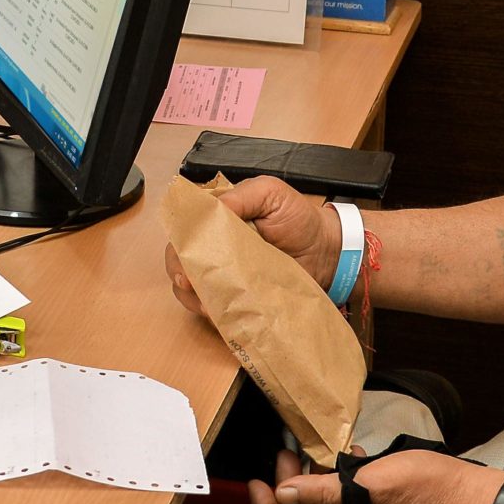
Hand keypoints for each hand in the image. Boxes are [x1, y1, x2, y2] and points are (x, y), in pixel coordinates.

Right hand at [162, 177, 341, 314]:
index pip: (184, 226)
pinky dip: (207, 309)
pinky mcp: (232, 295)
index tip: (183, 256)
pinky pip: (209, 305)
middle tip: (188, 281)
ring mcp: (221, 272)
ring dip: (191, 293)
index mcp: (217, 216)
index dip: (179, 241)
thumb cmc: (298, 219)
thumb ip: (240, 197)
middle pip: (179, 257)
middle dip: (180, 270)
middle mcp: (213, 244)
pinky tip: (214, 310)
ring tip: (204, 300)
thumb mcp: (270, 193)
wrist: (325, 253)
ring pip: (188, 285)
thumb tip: (211, 213)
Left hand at [246, 447, 502, 503]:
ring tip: (310, 456)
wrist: (473, 503)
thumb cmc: (427, 488)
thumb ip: (325, 491)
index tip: (255, 479)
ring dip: (312, 487)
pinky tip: (348, 463)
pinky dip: (337, 489)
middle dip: (286, 490)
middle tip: (285, 456)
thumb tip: (283, 494)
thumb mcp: (372, 483)